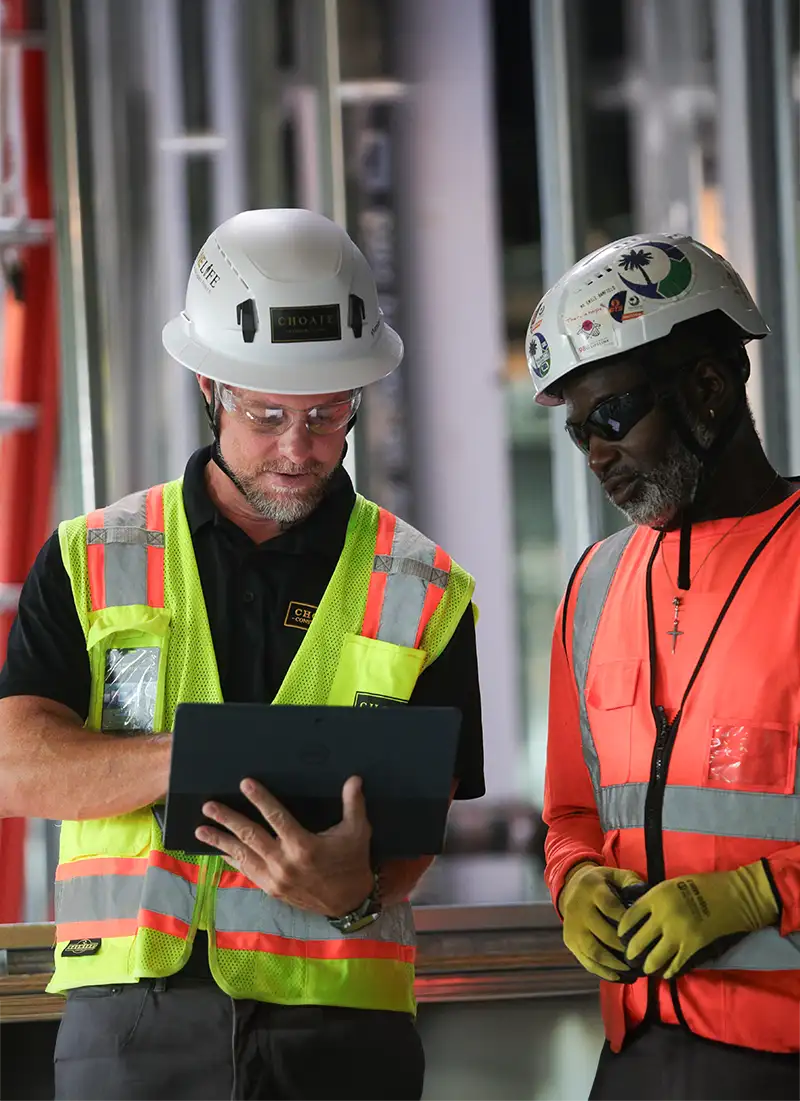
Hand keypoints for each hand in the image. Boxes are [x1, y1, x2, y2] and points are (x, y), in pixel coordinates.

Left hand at [196, 776, 373, 916]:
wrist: (349, 902)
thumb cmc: (352, 863)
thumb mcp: (357, 832)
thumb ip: (353, 804)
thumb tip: (353, 779)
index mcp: (304, 846)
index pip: (276, 817)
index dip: (260, 799)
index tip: (245, 783)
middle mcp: (285, 862)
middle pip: (250, 836)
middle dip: (227, 819)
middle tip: (208, 806)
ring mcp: (275, 878)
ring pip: (242, 855)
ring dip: (221, 841)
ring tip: (201, 829)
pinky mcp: (271, 888)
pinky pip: (247, 871)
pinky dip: (232, 860)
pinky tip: (220, 851)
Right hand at [560, 862, 646, 981]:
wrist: (571, 886)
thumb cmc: (602, 883)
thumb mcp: (615, 875)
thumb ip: (631, 881)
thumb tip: (645, 895)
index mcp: (592, 889)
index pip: (610, 906)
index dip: (626, 921)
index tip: (643, 932)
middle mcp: (579, 908)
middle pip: (602, 932)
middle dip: (623, 947)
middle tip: (641, 956)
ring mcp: (572, 926)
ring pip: (592, 950)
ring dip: (612, 963)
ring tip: (630, 970)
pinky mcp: (569, 940)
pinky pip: (585, 960)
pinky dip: (601, 971)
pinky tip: (617, 976)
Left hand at [618, 861, 779, 979]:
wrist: (732, 896)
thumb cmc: (701, 885)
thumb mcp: (671, 885)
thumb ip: (655, 900)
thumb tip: (641, 916)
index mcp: (656, 897)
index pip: (630, 916)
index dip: (623, 929)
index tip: (621, 936)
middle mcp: (663, 916)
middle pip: (638, 941)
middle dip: (632, 952)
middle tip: (629, 957)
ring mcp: (678, 933)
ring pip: (654, 958)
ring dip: (648, 965)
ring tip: (645, 968)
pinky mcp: (693, 946)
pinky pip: (675, 964)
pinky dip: (669, 970)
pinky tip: (665, 972)